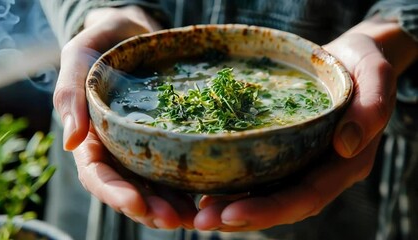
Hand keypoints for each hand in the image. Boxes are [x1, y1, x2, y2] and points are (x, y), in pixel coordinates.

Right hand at [53, 6, 196, 228]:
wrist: (133, 35)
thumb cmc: (102, 46)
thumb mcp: (78, 60)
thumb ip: (70, 96)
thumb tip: (70, 143)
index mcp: (92, 139)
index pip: (98, 175)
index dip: (115, 193)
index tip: (136, 204)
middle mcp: (117, 151)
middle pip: (130, 190)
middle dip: (150, 209)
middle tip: (175, 219)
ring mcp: (142, 149)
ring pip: (154, 187)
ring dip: (172, 206)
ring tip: (195, 216)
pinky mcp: (166, 141)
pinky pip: (175, 168)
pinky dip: (188, 185)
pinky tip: (205, 194)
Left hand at [193, 33, 395, 230]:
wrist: (349, 59)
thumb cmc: (363, 65)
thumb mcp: (375, 77)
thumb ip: (370, 109)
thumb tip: (345, 145)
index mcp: (345, 163)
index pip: (307, 196)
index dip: (270, 209)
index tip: (231, 214)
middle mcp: (321, 170)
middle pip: (281, 204)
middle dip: (242, 216)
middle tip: (202, 220)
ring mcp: (302, 162)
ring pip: (267, 194)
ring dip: (232, 206)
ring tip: (198, 212)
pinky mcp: (286, 150)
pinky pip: (261, 174)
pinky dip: (235, 185)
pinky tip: (207, 186)